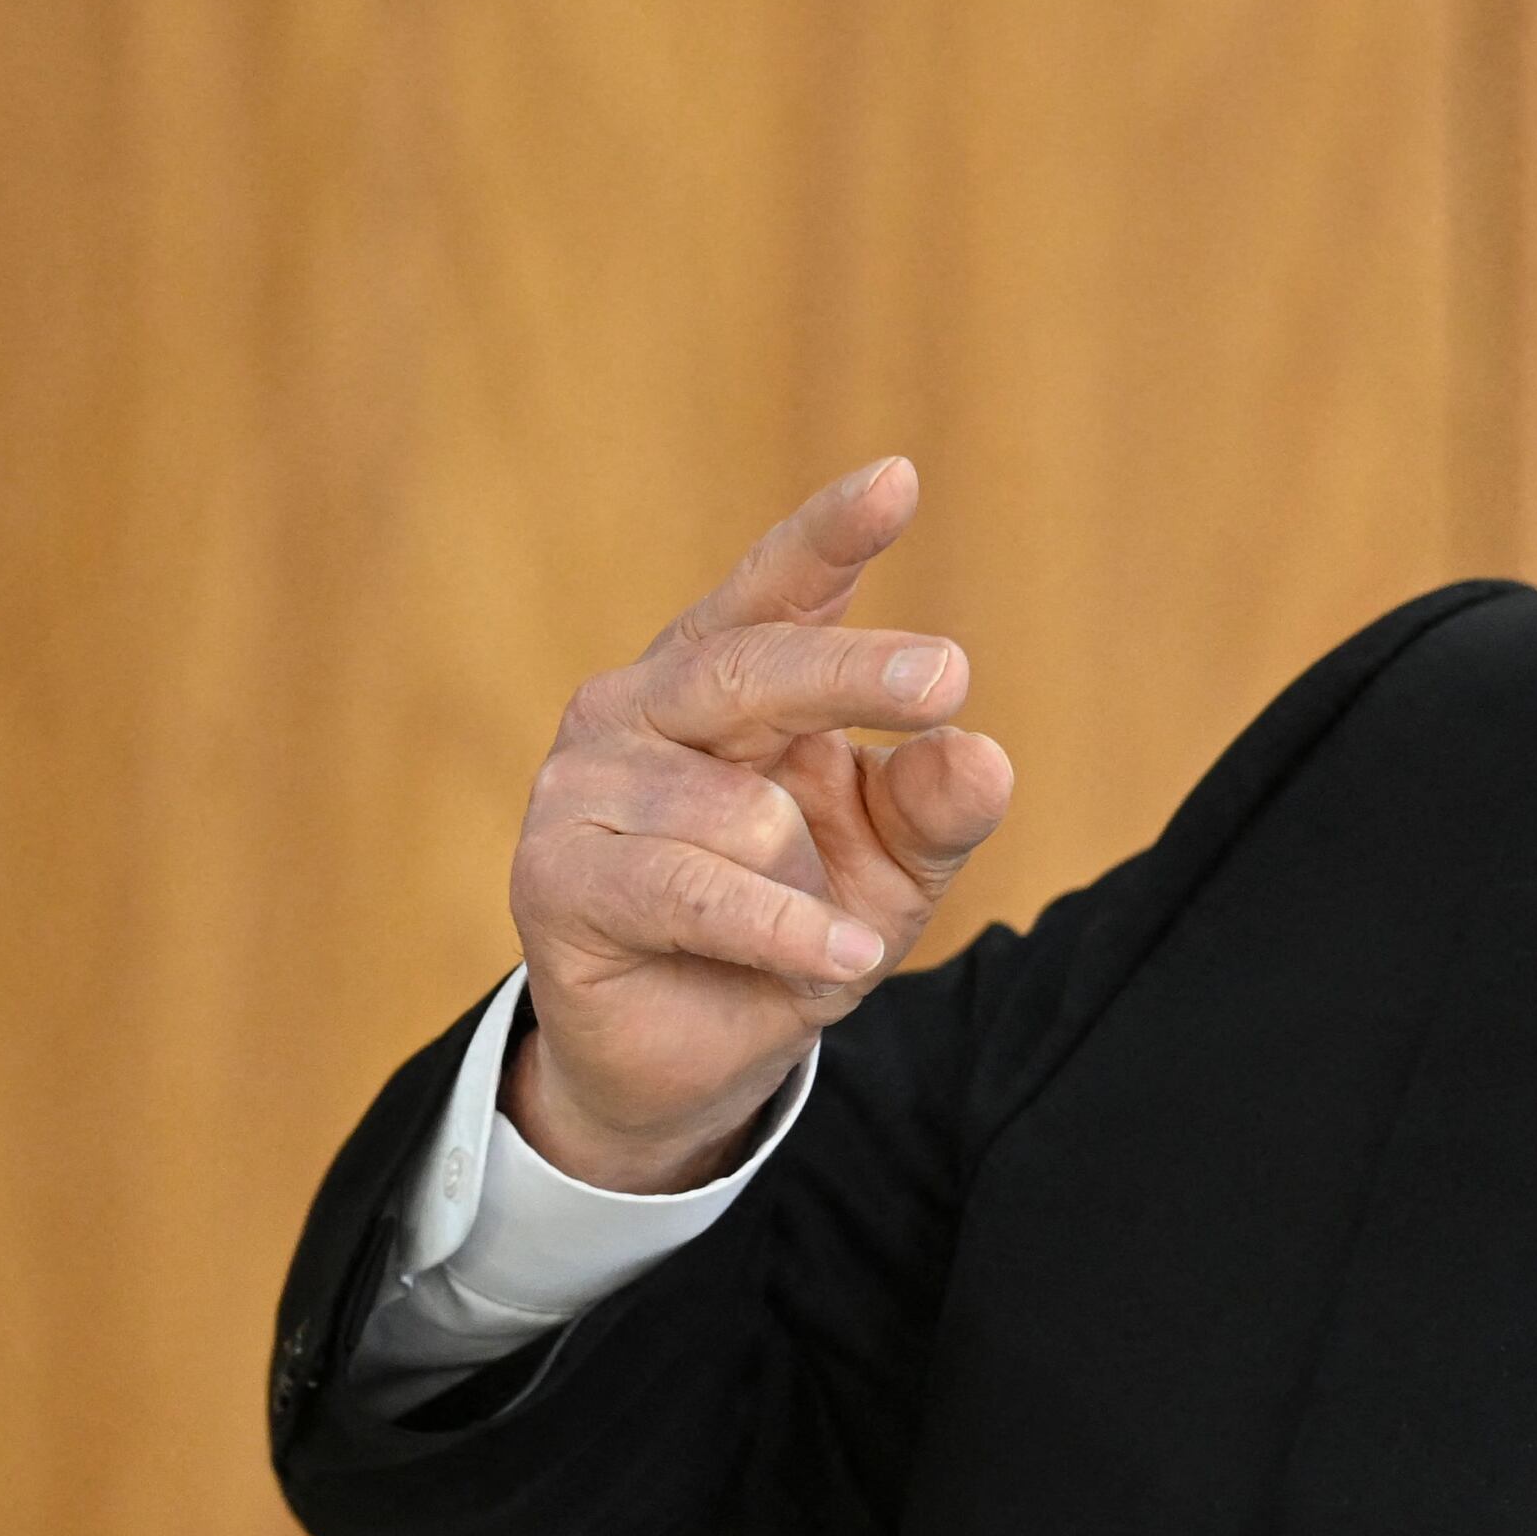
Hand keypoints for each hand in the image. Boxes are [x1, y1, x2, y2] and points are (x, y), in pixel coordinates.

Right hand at [501, 459, 1016, 1189]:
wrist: (699, 1056)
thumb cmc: (798, 925)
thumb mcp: (894, 868)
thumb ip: (935, 809)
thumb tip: (980, 750)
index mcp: (723, 677)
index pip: (777, 590)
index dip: (829, 534)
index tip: (897, 479)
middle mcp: (640, 707)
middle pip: (752, 666)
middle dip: (856, 672)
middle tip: (950, 674)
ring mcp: (582, 785)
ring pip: (736, 809)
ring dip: (810, 884)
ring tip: (828, 932)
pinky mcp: (556, 875)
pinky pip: (696, 889)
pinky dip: (784, 930)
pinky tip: (843, 957)